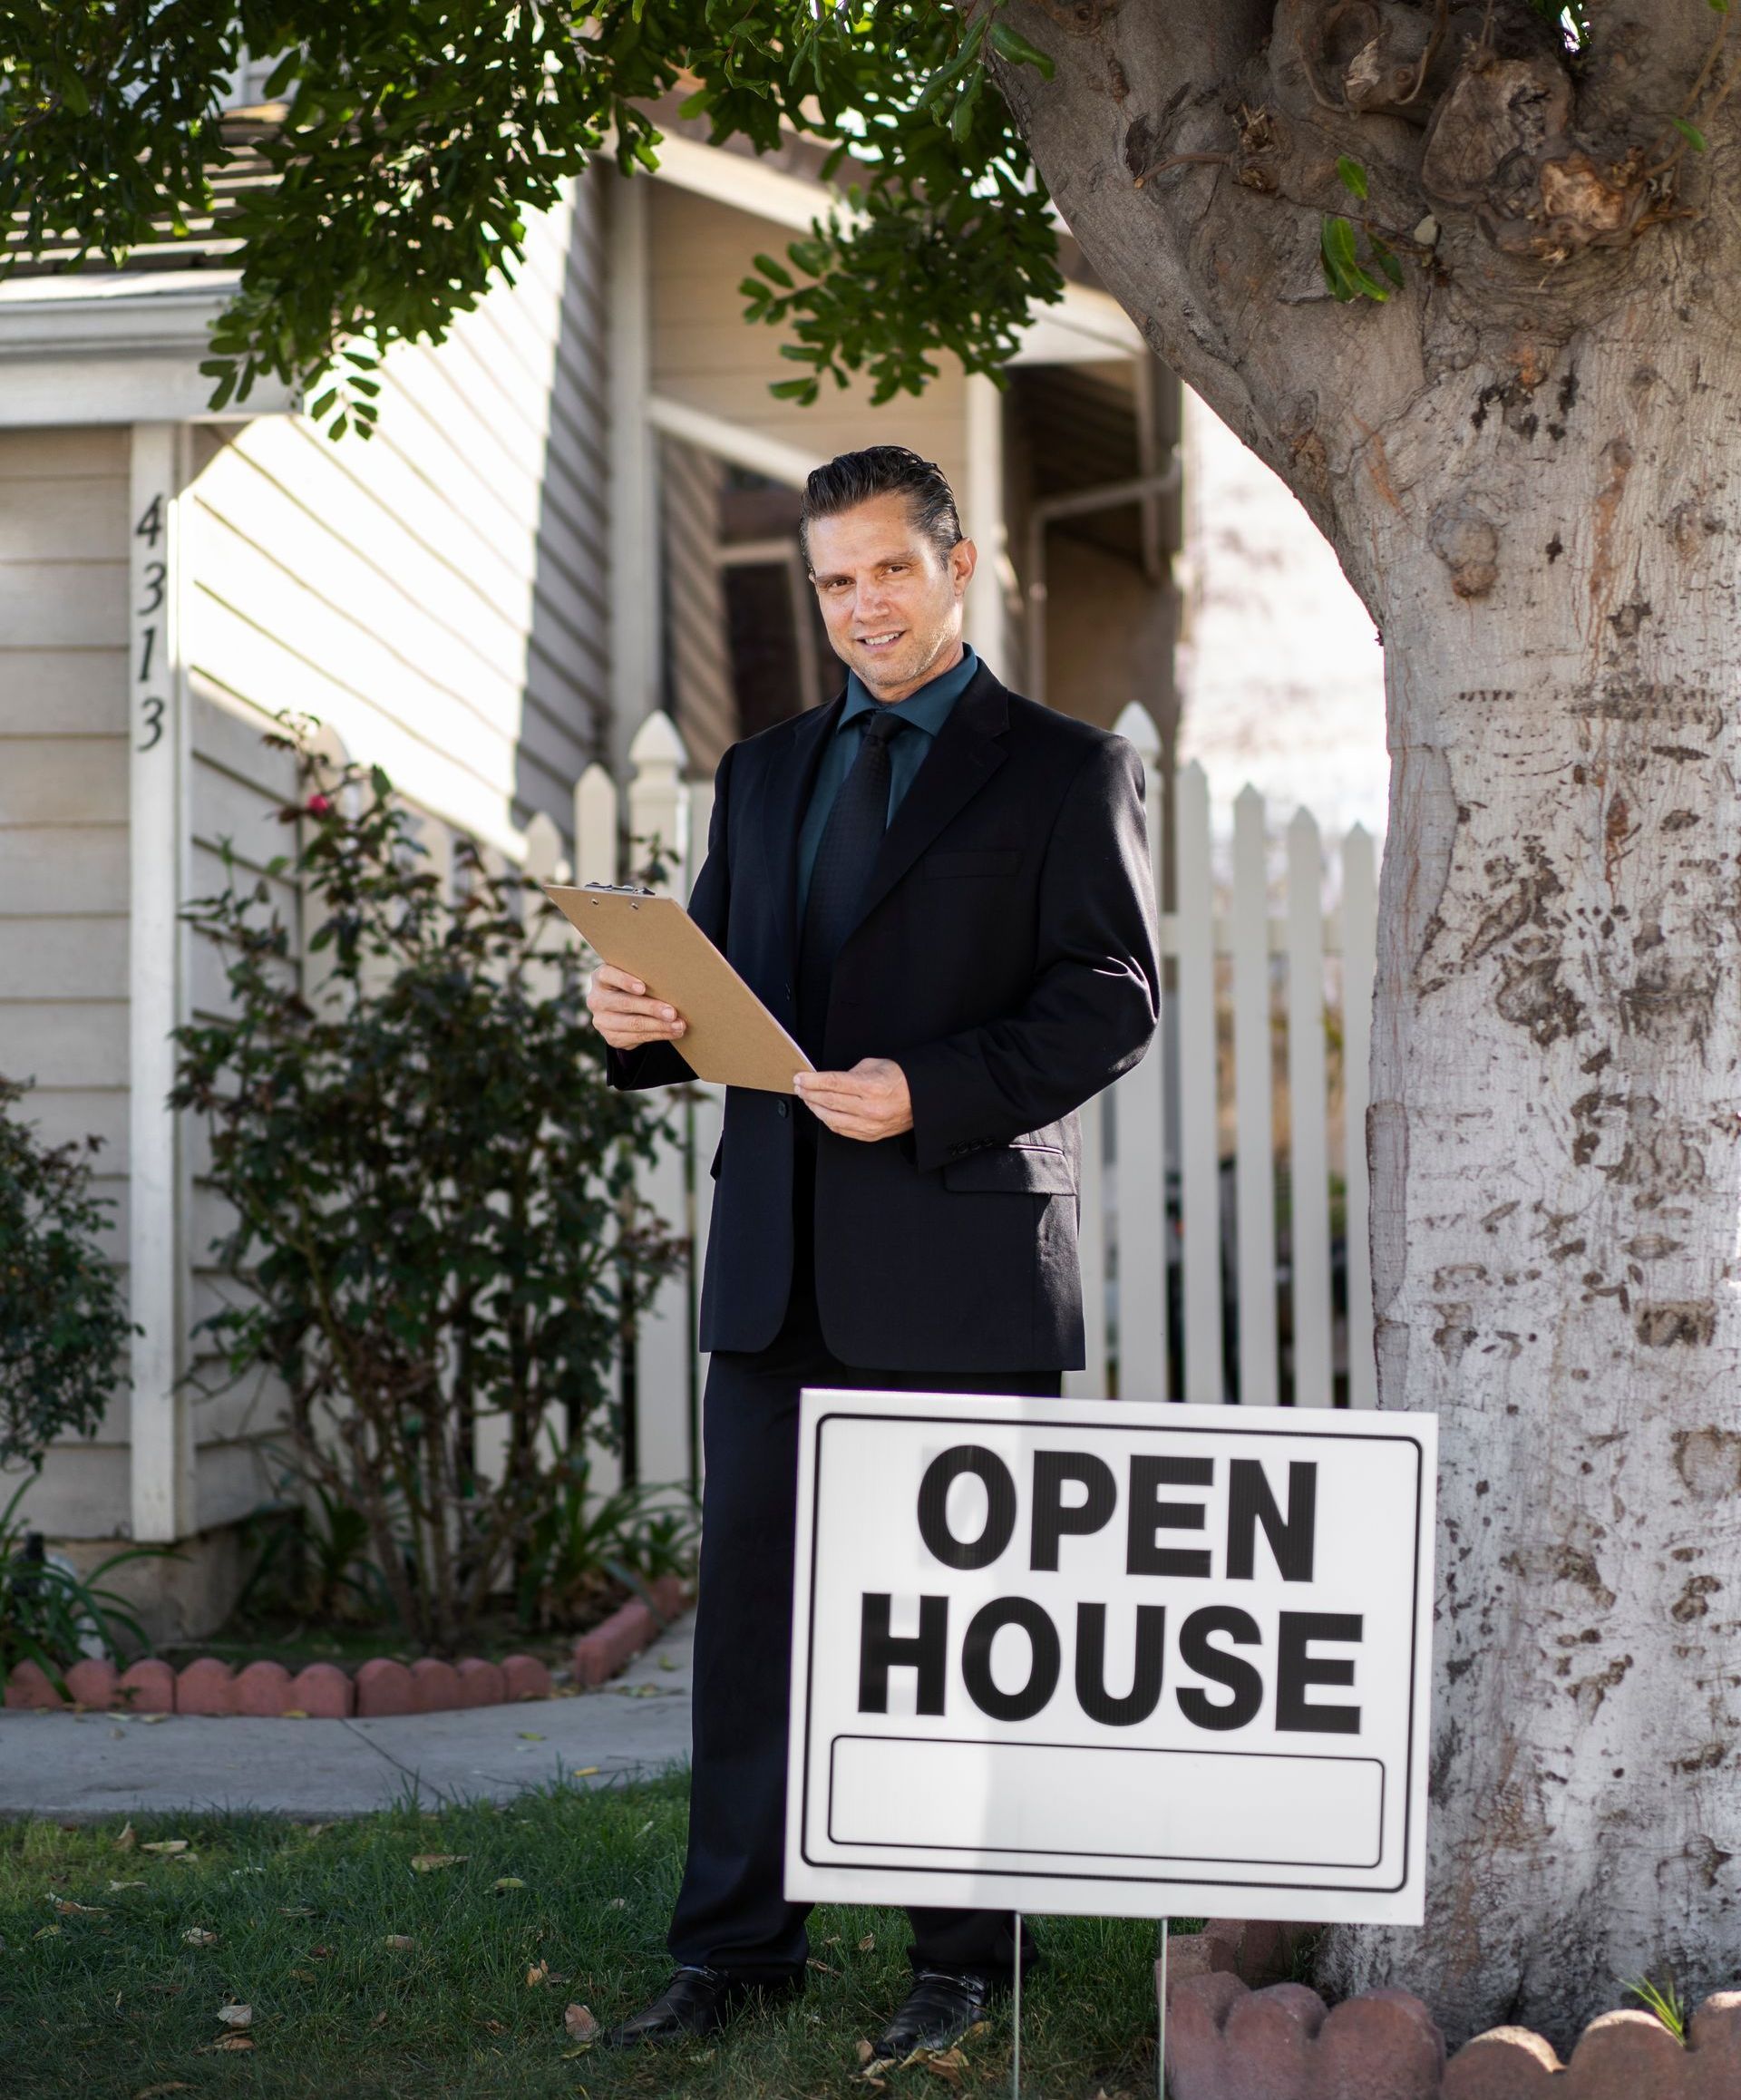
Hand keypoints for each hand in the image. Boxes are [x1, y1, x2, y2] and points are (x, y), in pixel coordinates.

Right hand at [587, 963, 687, 1051]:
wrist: (622, 1010)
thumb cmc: (634, 986)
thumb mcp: (634, 976)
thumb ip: (644, 976)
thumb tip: (673, 981)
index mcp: (600, 977)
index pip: (608, 975)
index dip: (625, 981)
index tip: (642, 988)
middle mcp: (597, 999)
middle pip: (625, 1003)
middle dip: (651, 1008)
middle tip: (672, 1012)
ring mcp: (601, 1020)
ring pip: (632, 1024)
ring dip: (659, 1026)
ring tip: (679, 1025)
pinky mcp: (611, 1037)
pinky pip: (637, 1037)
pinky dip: (658, 1035)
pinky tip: (673, 1032)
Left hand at [793, 1058, 912, 1141]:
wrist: (922, 1099)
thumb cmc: (900, 1079)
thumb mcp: (874, 1065)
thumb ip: (850, 1073)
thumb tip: (830, 1080)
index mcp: (871, 1087)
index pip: (832, 1083)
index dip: (812, 1080)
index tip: (800, 1077)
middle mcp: (869, 1108)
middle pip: (829, 1101)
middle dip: (809, 1093)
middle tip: (799, 1087)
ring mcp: (869, 1125)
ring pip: (831, 1119)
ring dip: (815, 1108)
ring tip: (807, 1099)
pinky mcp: (870, 1135)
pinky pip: (842, 1130)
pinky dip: (828, 1120)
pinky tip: (821, 1112)